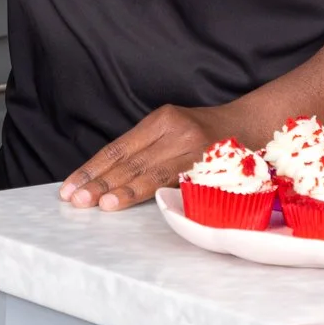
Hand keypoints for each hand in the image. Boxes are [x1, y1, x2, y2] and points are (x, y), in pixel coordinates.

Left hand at [59, 105, 214, 210]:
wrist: (254, 125)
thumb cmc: (206, 134)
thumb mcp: (174, 130)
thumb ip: (145, 149)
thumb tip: (105, 179)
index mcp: (162, 119)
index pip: (118, 148)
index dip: (92, 168)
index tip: (69, 186)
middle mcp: (176, 131)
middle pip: (130, 161)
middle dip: (100, 182)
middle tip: (76, 200)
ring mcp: (195, 148)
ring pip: (151, 173)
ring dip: (122, 191)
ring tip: (99, 205)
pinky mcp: (210, 166)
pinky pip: (176, 183)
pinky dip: (153, 195)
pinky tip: (136, 203)